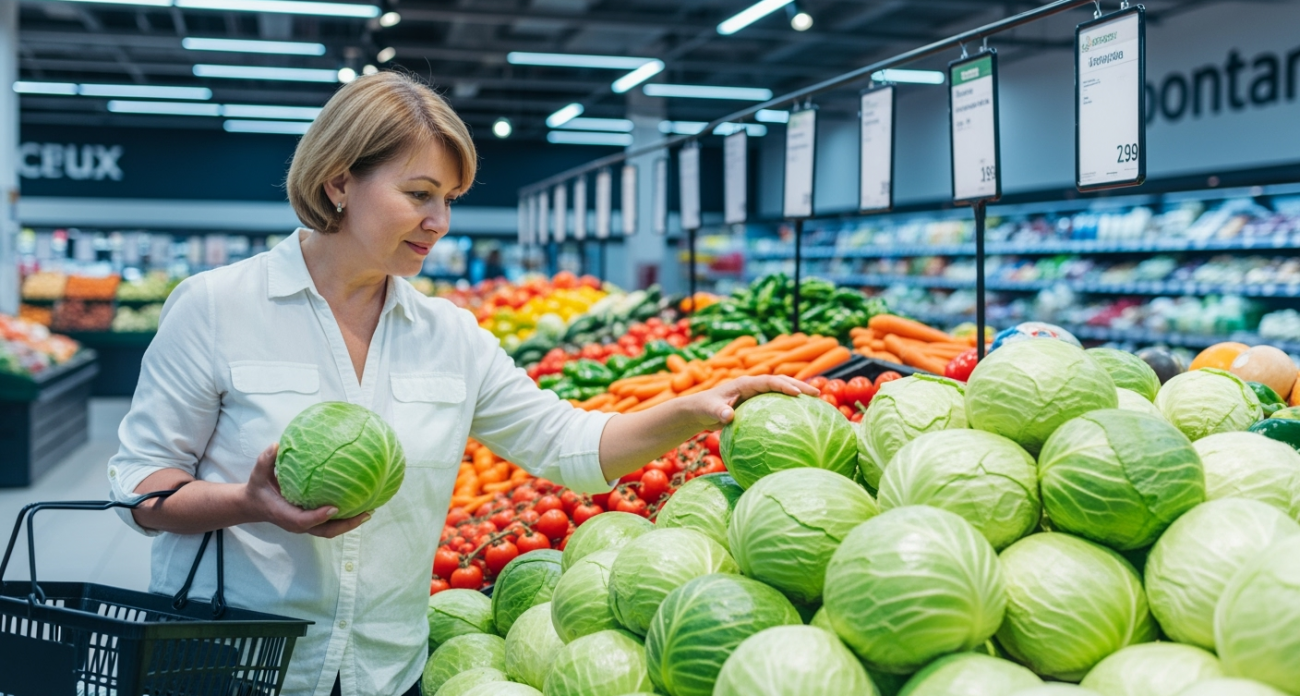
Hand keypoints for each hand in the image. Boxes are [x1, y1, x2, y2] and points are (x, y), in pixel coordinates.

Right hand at [243, 443, 371, 538]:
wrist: (253, 505)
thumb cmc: (258, 488)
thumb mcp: (257, 474)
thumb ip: (265, 461)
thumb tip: (276, 445)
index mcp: (285, 515)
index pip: (304, 520)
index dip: (319, 516)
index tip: (335, 508)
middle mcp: (298, 523)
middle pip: (325, 531)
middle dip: (347, 525)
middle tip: (367, 512)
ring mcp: (306, 524)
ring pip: (331, 530)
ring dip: (350, 523)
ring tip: (370, 511)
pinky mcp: (311, 522)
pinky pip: (330, 524)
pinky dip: (346, 518)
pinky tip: (361, 505)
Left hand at [689, 375, 818, 429]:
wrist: (700, 411)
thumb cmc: (703, 409)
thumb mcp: (709, 411)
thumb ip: (718, 412)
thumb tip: (728, 416)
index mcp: (744, 384)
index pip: (768, 381)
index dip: (784, 385)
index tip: (798, 393)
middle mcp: (753, 386)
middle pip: (781, 382)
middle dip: (799, 386)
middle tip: (818, 394)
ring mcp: (757, 394)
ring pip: (781, 391)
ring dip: (798, 394)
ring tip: (818, 402)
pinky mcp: (758, 404)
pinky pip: (777, 403)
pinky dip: (790, 407)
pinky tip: (802, 418)